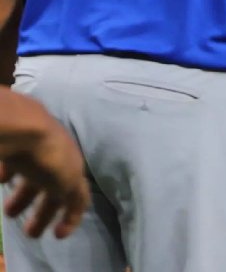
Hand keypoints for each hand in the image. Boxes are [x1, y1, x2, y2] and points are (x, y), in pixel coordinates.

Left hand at [0, 99, 89, 238]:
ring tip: (9, 213)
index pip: (78, 196)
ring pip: (32, 179)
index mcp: (74, 169)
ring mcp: (35, 153)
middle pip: (53, 190)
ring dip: (22, 198)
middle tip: (29, 233)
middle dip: (42, 212)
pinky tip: (2, 181)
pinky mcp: (14, 149)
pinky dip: (9, 176)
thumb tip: (74, 208)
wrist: (24, 128)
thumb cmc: (50, 158)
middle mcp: (58, 160)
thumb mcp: (69, 182)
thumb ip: (73, 198)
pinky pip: (13, 166)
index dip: (71, 218)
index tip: (57, 236)